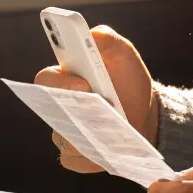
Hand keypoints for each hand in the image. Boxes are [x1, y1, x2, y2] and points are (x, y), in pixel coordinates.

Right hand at [34, 25, 157, 172]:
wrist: (145, 113)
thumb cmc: (127, 80)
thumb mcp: (123, 53)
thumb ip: (107, 38)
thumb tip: (92, 34)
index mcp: (65, 77)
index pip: (46, 79)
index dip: (60, 82)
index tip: (84, 84)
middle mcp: (58, 105)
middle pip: (50, 112)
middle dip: (74, 110)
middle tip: (100, 109)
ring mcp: (64, 131)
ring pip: (63, 137)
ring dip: (86, 134)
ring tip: (111, 131)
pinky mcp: (75, 155)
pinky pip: (74, 158)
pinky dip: (92, 156)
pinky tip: (110, 149)